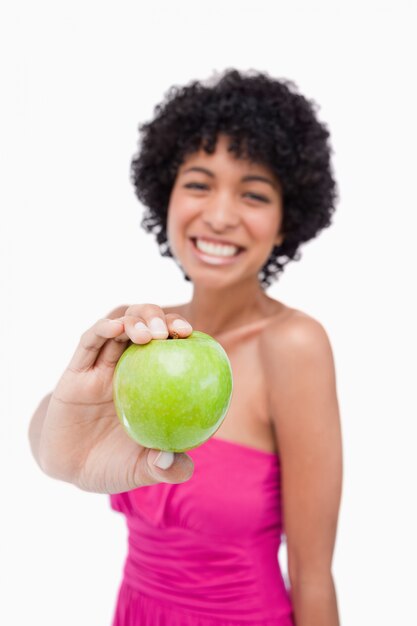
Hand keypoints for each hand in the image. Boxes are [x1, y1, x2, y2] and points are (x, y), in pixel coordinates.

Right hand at [38, 304, 193, 493]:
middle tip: (174, 332)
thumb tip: (181, 466)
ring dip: (135, 320)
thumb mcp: (142, 470)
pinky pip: (89, 344)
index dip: (181, 334)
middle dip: (160, 318)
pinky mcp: (75, 372)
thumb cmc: (113, 465)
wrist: (69, 469)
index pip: (169, 346)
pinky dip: (102, 329)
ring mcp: (101, 366)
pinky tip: (115, 327)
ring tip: (148, 333)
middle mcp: (127, 367)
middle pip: (145, 326)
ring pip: (119, 327)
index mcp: (149, 381)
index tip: (192, 336)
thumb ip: (164, 469)